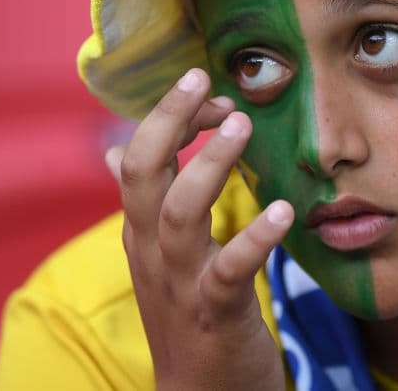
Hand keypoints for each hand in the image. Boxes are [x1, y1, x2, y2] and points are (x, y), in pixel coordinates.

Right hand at [105, 68, 292, 390]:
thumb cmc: (190, 316)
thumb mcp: (161, 256)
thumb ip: (146, 204)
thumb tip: (115, 150)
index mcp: (141, 235)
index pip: (137, 160)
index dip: (165, 118)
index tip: (205, 91)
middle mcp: (152, 254)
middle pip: (142, 177)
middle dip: (167, 123)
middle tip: (203, 80)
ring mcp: (180, 285)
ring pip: (178, 215)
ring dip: (207, 166)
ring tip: (240, 125)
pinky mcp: (215, 314)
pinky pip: (229, 271)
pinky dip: (253, 239)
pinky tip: (282, 213)